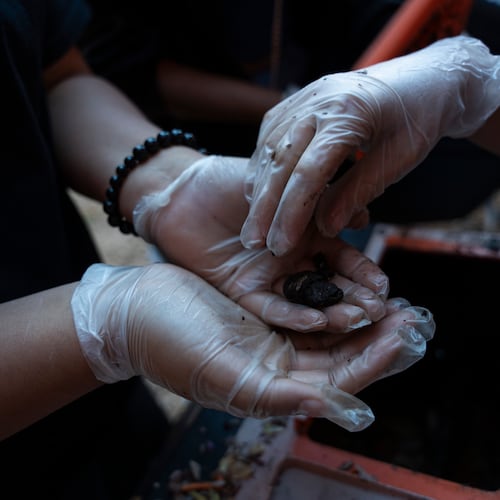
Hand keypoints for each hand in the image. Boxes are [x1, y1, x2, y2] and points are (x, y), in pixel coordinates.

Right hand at [71, 263, 434, 430]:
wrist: (135, 308)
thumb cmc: (168, 343)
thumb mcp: (219, 373)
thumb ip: (273, 395)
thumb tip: (331, 409)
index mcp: (268, 388)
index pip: (334, 382)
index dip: (372, 362)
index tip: (403, 338)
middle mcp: (275, 363)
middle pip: (339, 355)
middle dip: (376, 337)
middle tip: (409, 313)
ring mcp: (270, 332)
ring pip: (328, 327)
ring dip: (359, 313)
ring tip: (390, 295)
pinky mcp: (263, 303)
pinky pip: (306, 299)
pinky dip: (331, 291)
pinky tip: (350, 277)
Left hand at [133, 155, 388, 333]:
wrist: (181, 190)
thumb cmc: (227, 179)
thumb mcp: (280, 186)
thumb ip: (316, 203)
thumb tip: (360, 216)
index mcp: (304, 235)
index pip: (342, 260)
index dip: (364, 274)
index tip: (386, 287)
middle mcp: (290, 261)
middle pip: (329, 287)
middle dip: (355, 300)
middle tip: (379, 313)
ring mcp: (267, 278)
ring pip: (304, 302)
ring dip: (330, 314)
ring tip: (356, 321)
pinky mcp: (242, 291)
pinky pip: (271, 308)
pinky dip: (293, 315)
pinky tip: (317, 320)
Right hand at [240, 35, 499, 255]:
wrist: (420, 79)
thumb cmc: (416, 119)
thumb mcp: (399, 159)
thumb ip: (359, 192)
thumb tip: (325, 227)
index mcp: (348, 113)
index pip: (309, 171)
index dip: (292, 212)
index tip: (281, 244)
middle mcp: (317, 101)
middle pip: (280, 162)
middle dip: (265, 208)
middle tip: (255, 243)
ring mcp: (302, 99)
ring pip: (269, 151)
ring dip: (258, 192)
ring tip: (253, 226)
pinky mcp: (294, 103)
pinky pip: (268, 138)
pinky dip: (261, 169)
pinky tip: (258, 194)